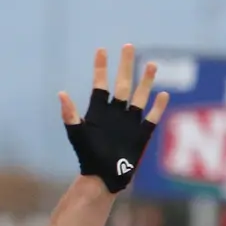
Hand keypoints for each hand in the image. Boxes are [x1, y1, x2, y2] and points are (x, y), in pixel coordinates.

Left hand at [59, 45, 170, 193]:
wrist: (102, 179)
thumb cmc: (87, 158)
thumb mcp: (77, 134)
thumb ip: (70, 114)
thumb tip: (61, 93)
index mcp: (98, 112)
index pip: (100, 84)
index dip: (101, 68)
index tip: (102, 50)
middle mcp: (115, 114)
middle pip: (122, 84)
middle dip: (125, 65)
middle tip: (128, 46)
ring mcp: (129, 123)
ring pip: (139, 96)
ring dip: (146, 81)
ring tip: (151, 64)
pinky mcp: (141, 135)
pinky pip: (152, 118)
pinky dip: (158, 107)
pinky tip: (164, 94)